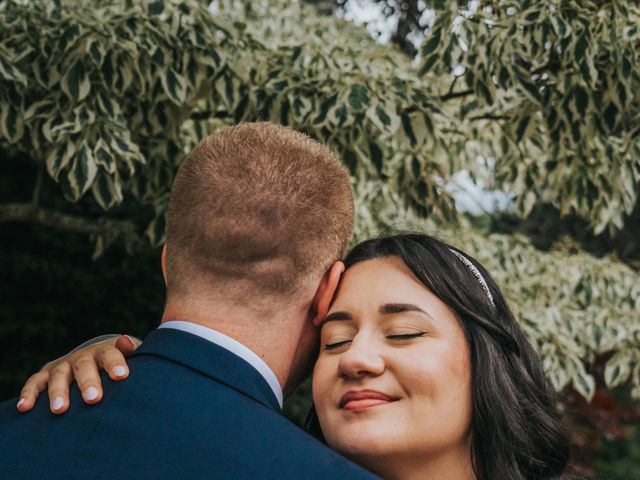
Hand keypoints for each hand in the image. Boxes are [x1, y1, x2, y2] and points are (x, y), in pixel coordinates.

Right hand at [16, 335, 139, 413]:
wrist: (97, 361)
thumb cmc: (118, 366)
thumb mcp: (129, 357)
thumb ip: (131, 351)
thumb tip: (127, 341)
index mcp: (105, 351)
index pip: (110, 354)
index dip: (115, 363)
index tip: (122, 376)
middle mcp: (83, 357)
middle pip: (84, 366)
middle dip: (87, 382)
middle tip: (94, 398)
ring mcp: (64, 365)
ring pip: (59, 375)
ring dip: (58, 391)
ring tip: (60, 409)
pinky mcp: (47, 375)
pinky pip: (35, 383)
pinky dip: (29, 393)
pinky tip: (25, 407)